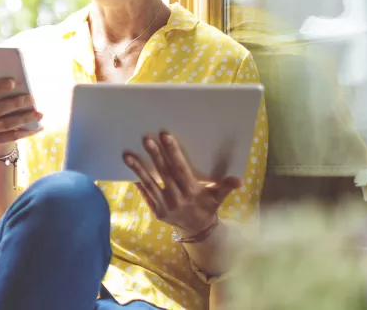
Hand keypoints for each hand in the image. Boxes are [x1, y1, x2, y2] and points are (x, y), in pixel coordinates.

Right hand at [0, 79, 42, 154]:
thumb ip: (5, 91)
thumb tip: (24, 86)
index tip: (13, 82)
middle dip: (15, 103)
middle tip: (32, 99)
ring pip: (6, 124)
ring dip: (24, 119)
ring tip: (39, 114)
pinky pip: (12, 137)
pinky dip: (26, 132)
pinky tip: (38, 127)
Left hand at [122, 132, 239, 235]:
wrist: (197, 231)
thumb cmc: (207, 207)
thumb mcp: (218, 198)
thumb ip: (225, 187)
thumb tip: (239, 180)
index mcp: (192, 192)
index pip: (181, 169)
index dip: (173, 153)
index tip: (165, 136)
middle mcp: (177, 199)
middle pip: (164, 174)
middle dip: (155, 156)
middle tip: (146, 139)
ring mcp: (165, 206)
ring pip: (150, 184)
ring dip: (138, 169)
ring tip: (127, 155)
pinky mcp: (156, 211)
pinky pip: (145, 195)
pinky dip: (137, 183)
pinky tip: (129, 170)